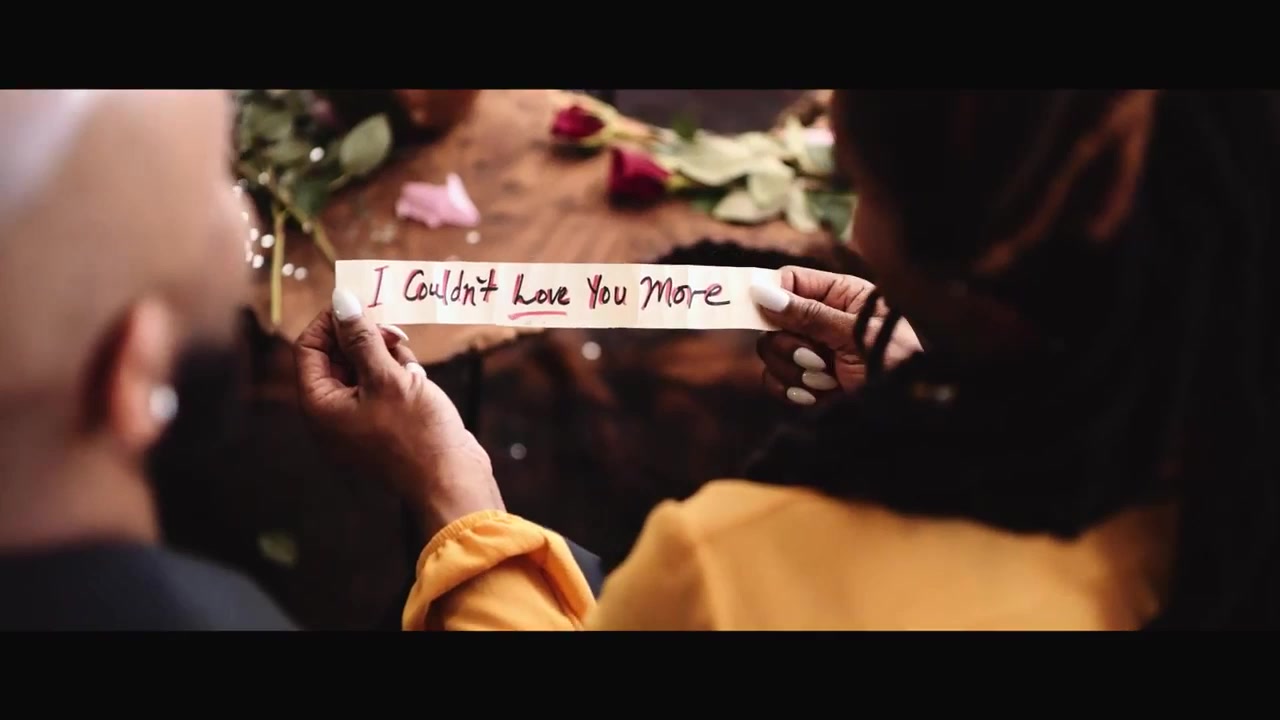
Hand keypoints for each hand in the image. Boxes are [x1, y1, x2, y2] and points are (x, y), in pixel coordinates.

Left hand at [294, 288, 503, 537]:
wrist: (452, 479)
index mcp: (320, 406)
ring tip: (409, 363)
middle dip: (365, 338)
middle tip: (393, 330)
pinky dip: (398, 374)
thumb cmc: (416, 433)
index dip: (331, 322)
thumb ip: (362, 337)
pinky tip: (417, 378)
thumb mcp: (387, 376)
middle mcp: (333, 415)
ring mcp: (359, 421)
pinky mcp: (385, 424)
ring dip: (386, 355)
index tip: (361, 305)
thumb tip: (342, 300)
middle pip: (336, 357)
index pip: (308, 348)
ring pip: (363, 368)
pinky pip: (382, 387)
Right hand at [750, 266, 921, 406]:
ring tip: (828, 380)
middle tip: (818, 360)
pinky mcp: (805, 380)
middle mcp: (821, 319)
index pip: (789, 281)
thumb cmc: (896, 363)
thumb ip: (809, 314)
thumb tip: (763, 292)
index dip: (772, 295)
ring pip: (770, 352)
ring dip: (794, 370)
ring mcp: (811, 350)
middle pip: (772, 320)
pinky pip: (775, 379)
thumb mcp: (855, 335)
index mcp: (839, 295)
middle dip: (790, 345)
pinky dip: (791, 390)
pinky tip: (817, 396)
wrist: (908, 410)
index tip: (764, 313)